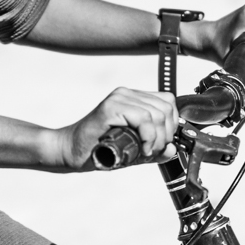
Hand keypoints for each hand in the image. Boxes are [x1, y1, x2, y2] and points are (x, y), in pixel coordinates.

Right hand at [51, 87, 178, 170]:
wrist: (72, 151)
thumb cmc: (100, 149)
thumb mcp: (135, 150)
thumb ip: (155, 149)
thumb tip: (173, 148)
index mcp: (134, 98)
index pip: (168, 102)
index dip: (170, 125)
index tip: (160, 143)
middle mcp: (127, 93)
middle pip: (166, 109)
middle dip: (165, 135)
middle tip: (152, 151)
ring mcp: (119, 98)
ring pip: (157, 114)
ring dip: (157, 139)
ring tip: (145, 151)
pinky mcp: (111, 107)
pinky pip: (144, 118)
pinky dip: (148, 137)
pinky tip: (142, 148)